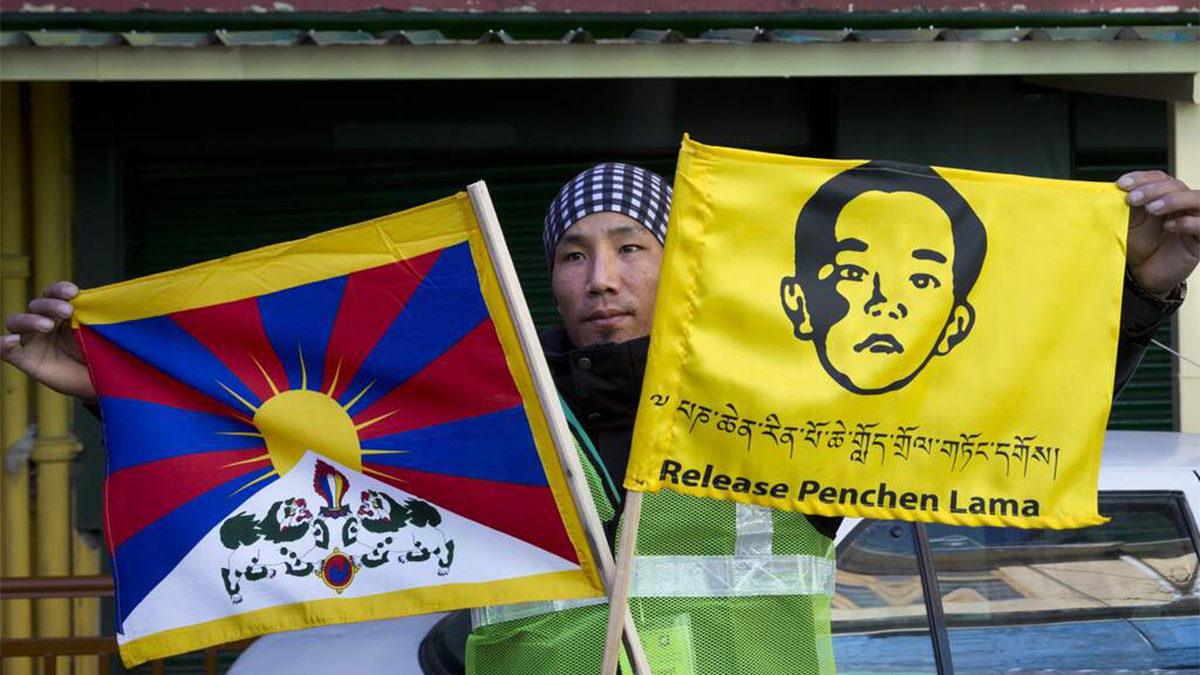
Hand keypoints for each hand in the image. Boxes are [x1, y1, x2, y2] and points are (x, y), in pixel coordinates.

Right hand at [2, 281, 95, 401]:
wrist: (97, 381)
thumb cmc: (98, 353)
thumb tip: (97, 300)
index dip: (59, 290)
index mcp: (61, 312)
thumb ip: (92, 316)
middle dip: (50, 305)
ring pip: (16, 322)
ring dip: (30, 320)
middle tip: (68, 311)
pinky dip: (3, 344)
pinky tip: (12, 341)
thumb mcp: (97, 333)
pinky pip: (5, 351)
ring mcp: (31, 341)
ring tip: (48, 326)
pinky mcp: (23, 359)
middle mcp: (42, 322)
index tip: (72, 292)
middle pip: (36, 305)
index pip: (53, 294)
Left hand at [1120, 170, 1199, 297]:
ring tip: (1152, 208)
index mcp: (1164, 197)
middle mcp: (1181, 206)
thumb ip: (1128, 207)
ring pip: (1197, 199)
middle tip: (1133, 198)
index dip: (1142, 178)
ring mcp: (1194, 220)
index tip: (1122, 184)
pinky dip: (1187, 222)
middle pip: (1177, 185)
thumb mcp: (1129, 224)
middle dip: (1153, 189)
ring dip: (1173, 200)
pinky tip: (1169, 226)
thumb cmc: (1139, 247)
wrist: (1144, 274)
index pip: (1159, 178)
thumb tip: (1116, 189)